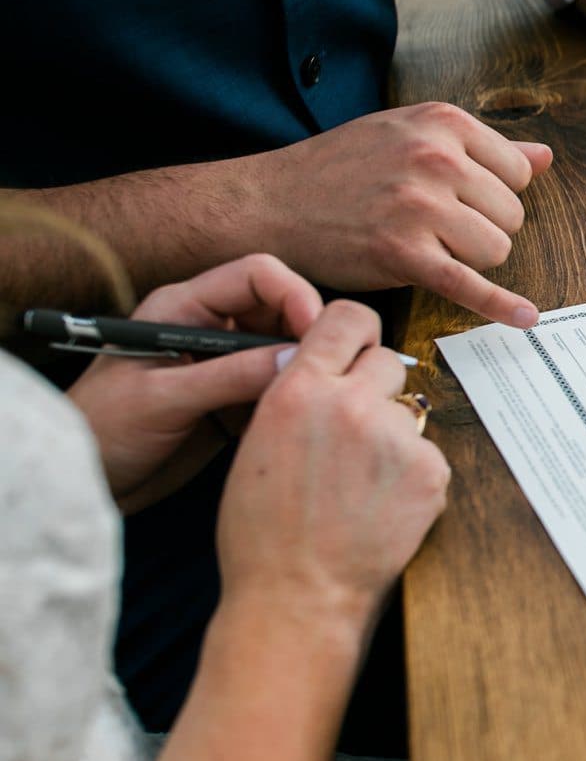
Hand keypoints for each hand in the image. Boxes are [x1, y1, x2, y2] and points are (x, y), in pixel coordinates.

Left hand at [67, 254, 321, 512]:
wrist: (83, 484)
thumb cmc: (102, 431)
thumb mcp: (162, 398)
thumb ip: (230, 376)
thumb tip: (298, 357)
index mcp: (184, 308)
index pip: (257, 276)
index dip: (295, 295)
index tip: (317, 332)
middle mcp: (210, 329)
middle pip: (281, 309)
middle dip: (308, 333)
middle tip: (328, 368)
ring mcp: (224, 366)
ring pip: (286, 350)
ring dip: (305, 368)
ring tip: (320, 396)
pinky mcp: (234, 402)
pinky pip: (279, 388)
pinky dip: (295, 398)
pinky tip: (302, 418)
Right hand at [216, 300, 449, 632]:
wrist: (298, 595)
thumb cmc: (263, 533)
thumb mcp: (257, 444)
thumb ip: (296, 397)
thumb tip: (324, 371)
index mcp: (300, 390)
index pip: (347, 318)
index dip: (356, 332)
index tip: (357, 347)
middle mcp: (352, 403)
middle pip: (387, 361)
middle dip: (375, 388)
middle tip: (356, 431)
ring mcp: (397, 436)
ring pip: (407, 412)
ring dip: (392, 437)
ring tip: (361, 485)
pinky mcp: (430, 470)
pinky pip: (427, 454)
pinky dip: (411, 476)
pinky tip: (382, 507)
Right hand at [243, 103, 552, 325]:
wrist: (269, 203)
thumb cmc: (338, 168)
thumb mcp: (407, 133)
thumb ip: (482, 145)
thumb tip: (545, 157)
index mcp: (443, 123)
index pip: (517, 172)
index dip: (492, 193)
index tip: (459, 200)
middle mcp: (436, 159)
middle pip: (511, 215)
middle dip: (480, 228)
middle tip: (431, 226)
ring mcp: (420, 207)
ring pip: (496, 250)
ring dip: (469, 258)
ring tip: (424, 245)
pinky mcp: (404, 254)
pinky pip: (469, 285)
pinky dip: (499, 305)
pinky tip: (524, 317)